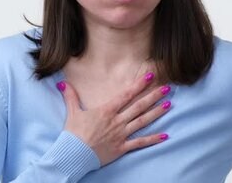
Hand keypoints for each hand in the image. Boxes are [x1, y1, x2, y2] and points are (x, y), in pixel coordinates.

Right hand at [56, 72, 171, 166]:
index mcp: (106, 111)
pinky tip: (165, 136)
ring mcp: (121, 134)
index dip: (139, 85)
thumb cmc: (73, 133)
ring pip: (142, 121)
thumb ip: (71, 96)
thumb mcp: (72, 112)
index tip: (150, 76)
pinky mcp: (122, 147)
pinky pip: (140, 143)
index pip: (126, 95)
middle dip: (153, 96)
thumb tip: (62, 83)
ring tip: (169, 104)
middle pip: (139, 106)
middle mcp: (117, 121)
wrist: (73, 154)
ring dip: (156, 113)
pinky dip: (152, 139)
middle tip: (167, 88)